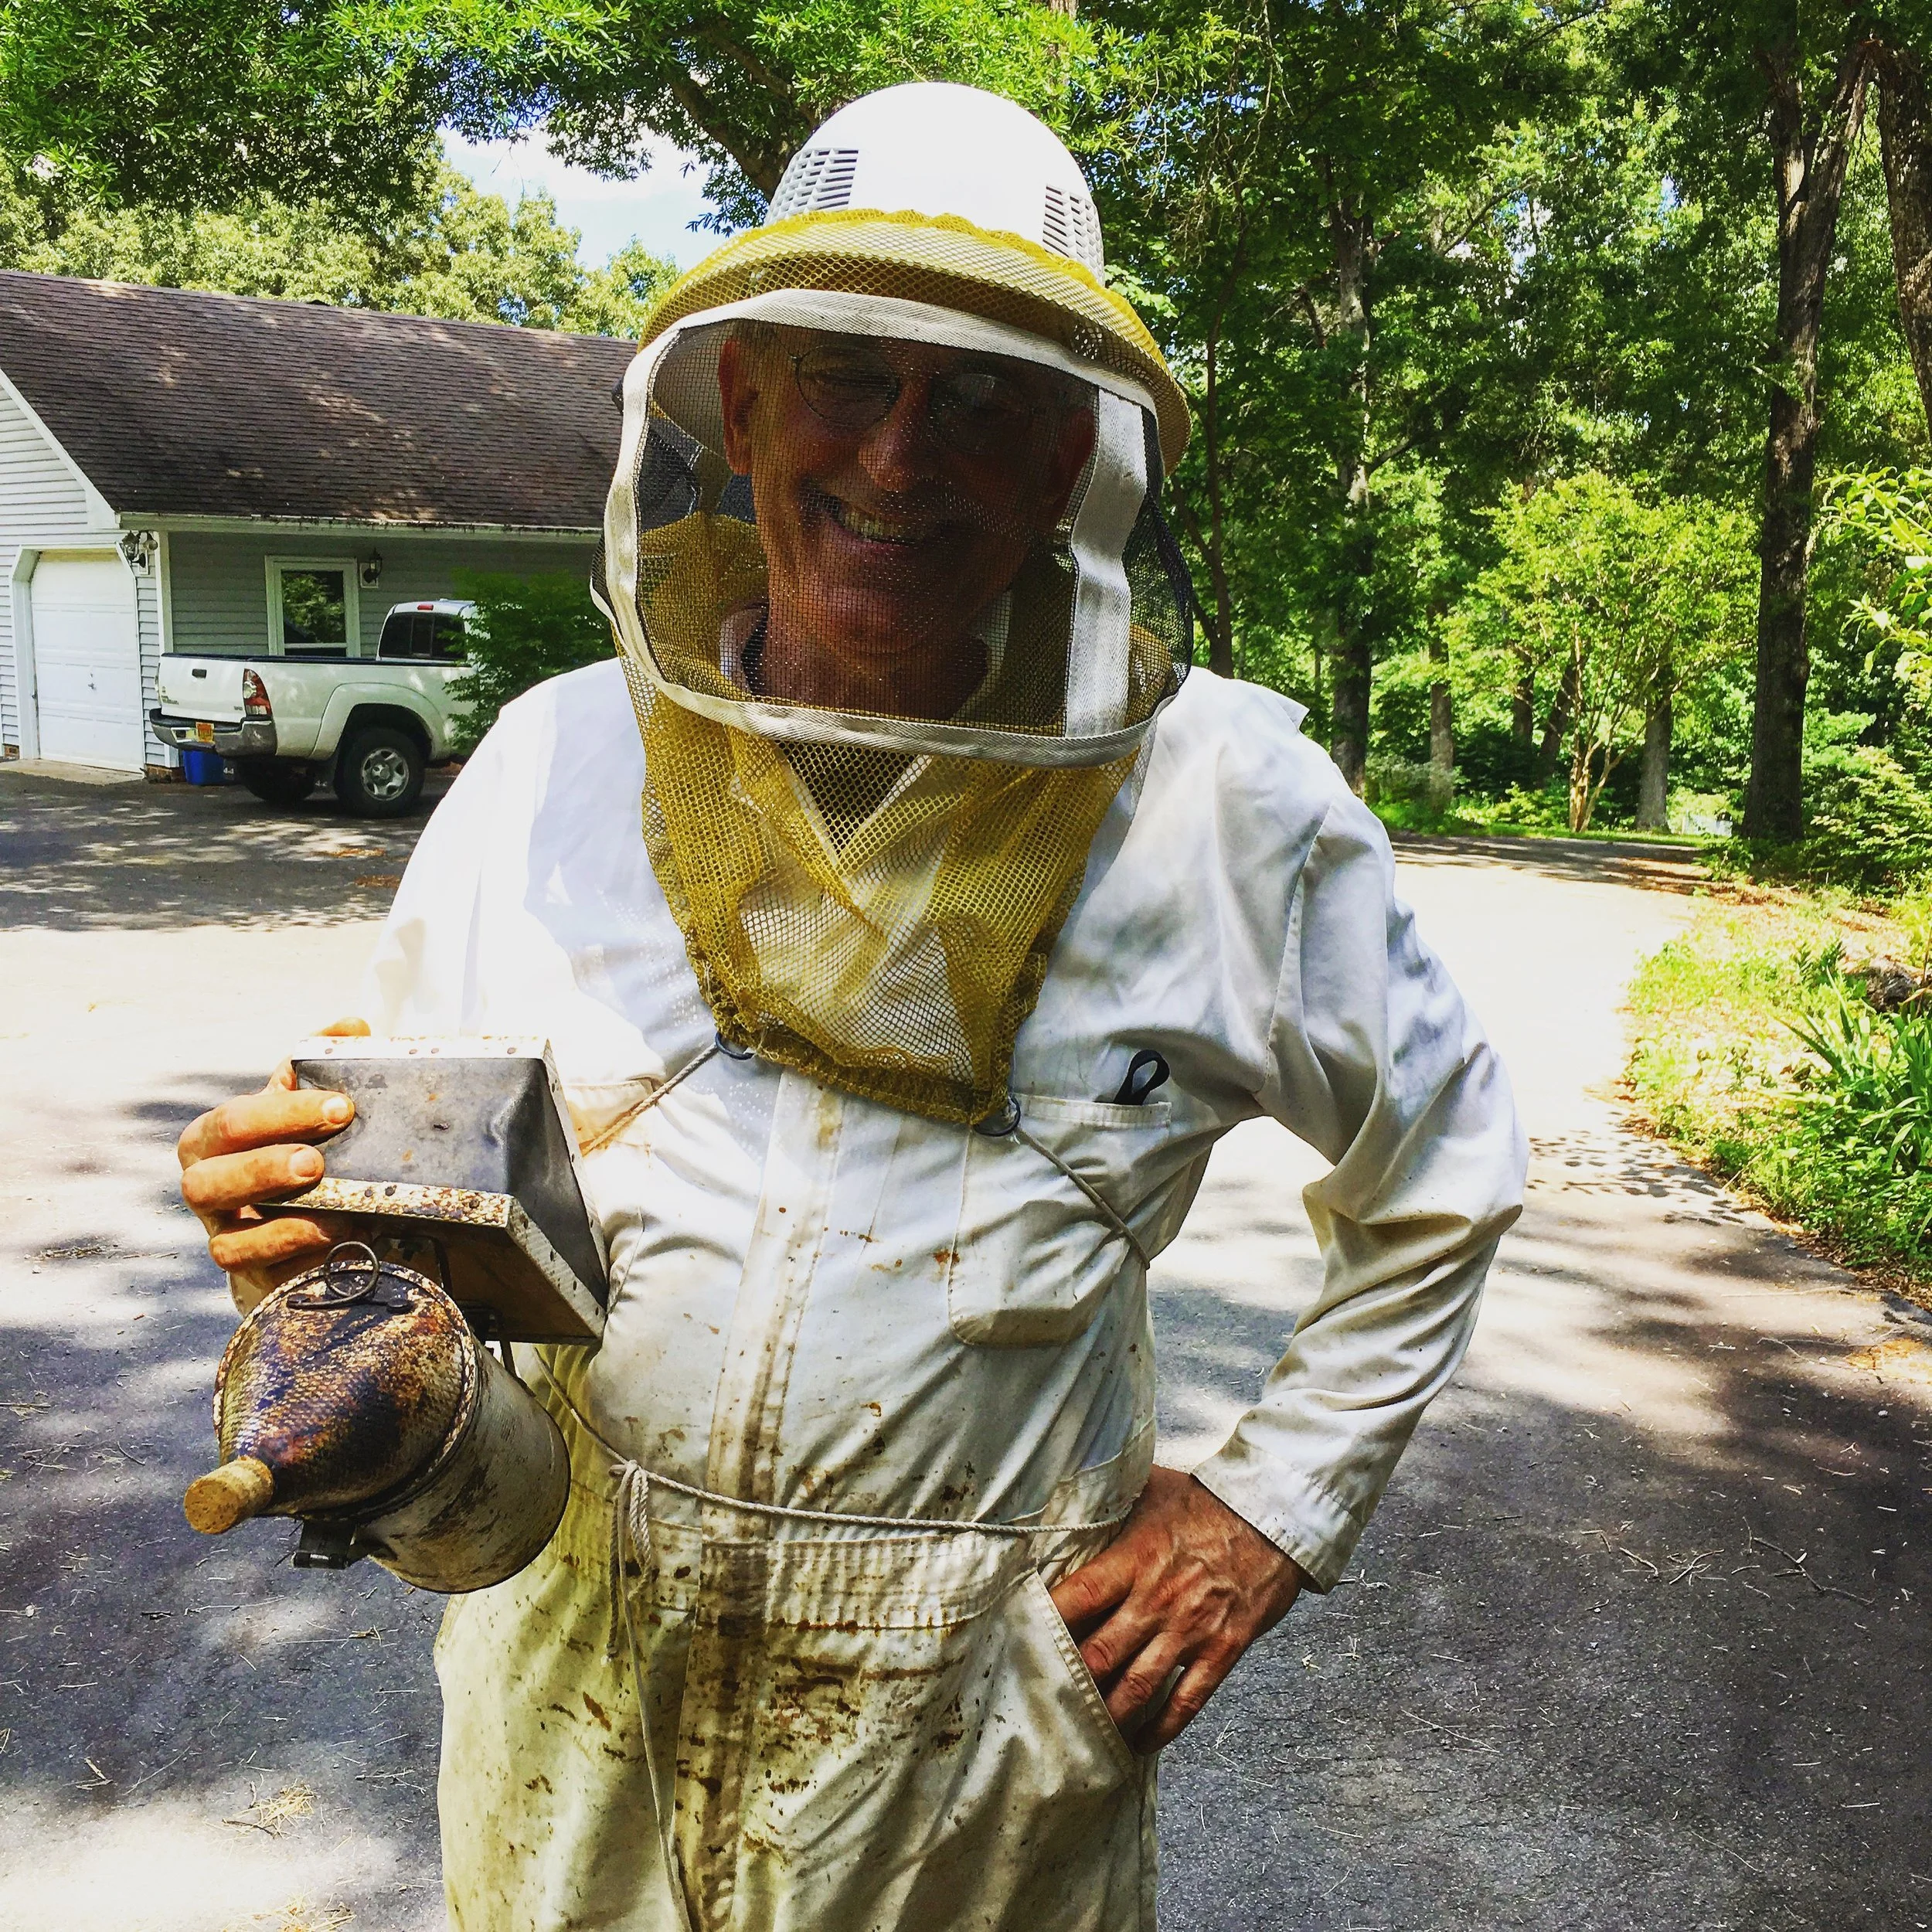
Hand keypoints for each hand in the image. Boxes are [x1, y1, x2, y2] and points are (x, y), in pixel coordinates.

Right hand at [178, 1017, 369, 1311]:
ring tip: (327, 1202)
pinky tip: (330, 1235)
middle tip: (318, 1160)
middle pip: (210, 1175)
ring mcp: (221, 1230)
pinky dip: (288, 1249)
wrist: (305, 1222)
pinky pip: (249, 1265)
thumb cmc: (303, 1146)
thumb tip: (352, 1025)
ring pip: (222, 1232)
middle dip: (263, 1166)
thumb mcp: (309, 1106)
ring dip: (277, 1218)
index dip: (284, 1112)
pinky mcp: (243, 1268)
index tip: (342, 1106)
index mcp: (217, 1136)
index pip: (235, 1120)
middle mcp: (206, 1183)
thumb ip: (325, 1062)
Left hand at [1049, 1466, 1304, 1751]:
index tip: (1019, 1641)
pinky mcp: (1222, 1650)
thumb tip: (1066, 1494)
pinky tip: (1141, 1743)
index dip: (1044, 1624)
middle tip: (1043, 1702)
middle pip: (1099, 1654)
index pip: (1077, 1598)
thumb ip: (1110, 1502)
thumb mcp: (1150, 1488)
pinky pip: (1187, 1701)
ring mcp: (1190, 1631)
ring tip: (1083, 1734)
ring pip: (1138, 1687)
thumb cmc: (1206, 1501)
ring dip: (1108, 1715)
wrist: (1272, 1517)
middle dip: (1068, 1682)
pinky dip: (1162, 1728)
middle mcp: (1156, 1601)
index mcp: (1133, 1560)